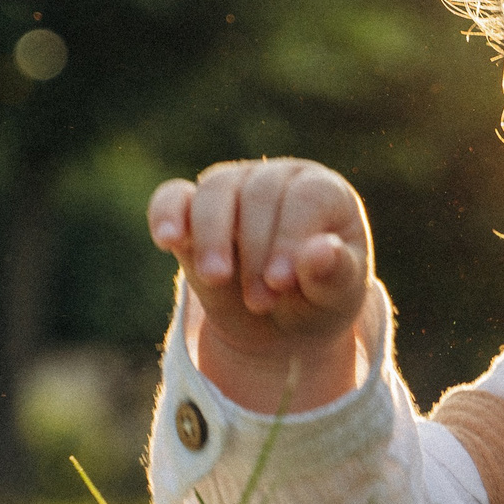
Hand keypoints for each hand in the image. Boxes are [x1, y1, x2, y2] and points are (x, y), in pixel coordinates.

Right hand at [148, 159, 371, 412]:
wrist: (280, 324)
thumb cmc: (317, 300)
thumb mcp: (336, 297)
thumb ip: (335, 274)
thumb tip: (324, 250)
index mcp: (324, 193)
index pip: (305, 197)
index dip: (291, 236)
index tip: (280, 282)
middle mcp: (278, 179)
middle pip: (258, 193)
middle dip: (255, 250)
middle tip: (260, 302)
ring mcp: (234, 187)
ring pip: (215, 189)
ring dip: (212, 236)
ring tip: (216, 277)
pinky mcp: (192, 208)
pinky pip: (173, 197)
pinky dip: (166, 214)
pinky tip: (167, 240)